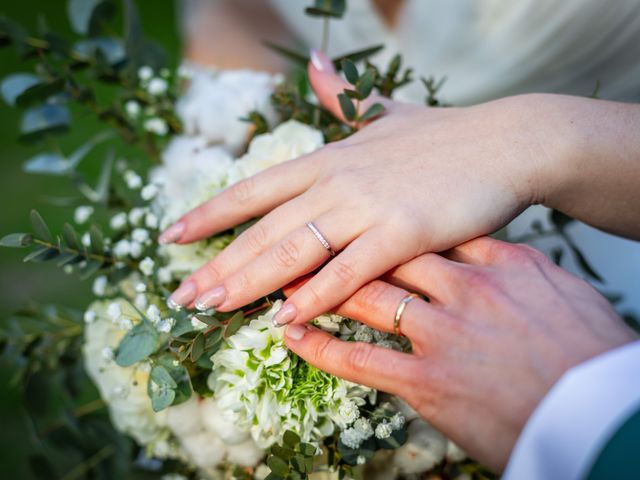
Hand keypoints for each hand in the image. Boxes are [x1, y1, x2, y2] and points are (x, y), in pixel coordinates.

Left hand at [162, 50, 549, 320]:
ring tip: (210, 308)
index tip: (173, 236)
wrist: (507, 142)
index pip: (254, 189)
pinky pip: (348, 271)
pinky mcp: (402, 231)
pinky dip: (314, 296)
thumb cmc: (445, 137)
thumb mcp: (384, 114)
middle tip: (180, 294)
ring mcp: (366, 206)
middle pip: (263, 227)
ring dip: (248, 282)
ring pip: (294, 249)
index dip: (210, 214)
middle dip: (218, 263)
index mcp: (328, 159)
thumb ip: (343, 98)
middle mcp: (337, 181)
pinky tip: (285, 319)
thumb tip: (317, 62)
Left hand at [282, 237, 636, 470]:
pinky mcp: (430, 379)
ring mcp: (442, 330)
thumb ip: (502, 258)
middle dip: (324, 243)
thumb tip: (476, 242)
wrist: (601, 406)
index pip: (419, 230)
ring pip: (361, 294)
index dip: (373, 216)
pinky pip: (362, 358)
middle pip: (377, 252)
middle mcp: (460, 286)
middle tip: (283, 235)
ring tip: (269, 279)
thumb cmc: (581, 346)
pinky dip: (322, 345)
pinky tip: (291, 332)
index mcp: (489, 260)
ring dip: (307, 287)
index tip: (342, 209)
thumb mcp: (546, 283)